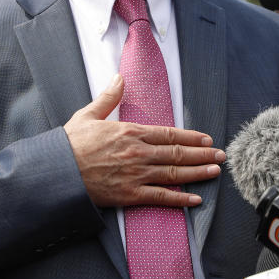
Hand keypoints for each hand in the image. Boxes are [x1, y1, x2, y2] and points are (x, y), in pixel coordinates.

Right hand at [63, 74, 225, 207]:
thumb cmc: (70, 144)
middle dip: (202, 154)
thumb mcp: (88, 115)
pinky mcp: (130, 195)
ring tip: (215, 171)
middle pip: (178, 153)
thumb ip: (109, 97)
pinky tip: (194, 200)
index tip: (206, 138)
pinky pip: (161, 197)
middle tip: (221, 155)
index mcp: (131, 132)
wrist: (57, 172)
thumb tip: (120, 78)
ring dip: (198, 172)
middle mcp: (139, 153)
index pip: (169, 133)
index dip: (191, 136)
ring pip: (175, 174)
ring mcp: (136, 175)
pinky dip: (180, 200)